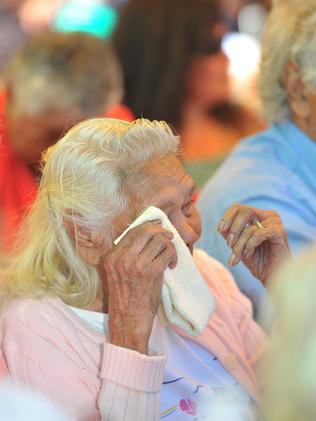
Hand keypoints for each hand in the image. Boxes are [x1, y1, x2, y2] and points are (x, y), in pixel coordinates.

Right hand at [103, 220, 176, 354]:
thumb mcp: (117, 273)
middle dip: (160, 231)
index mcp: (111, 257)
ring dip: (169, 245)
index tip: (158, 229)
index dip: (148, 226)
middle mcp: (122, 258)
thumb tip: (147, 236)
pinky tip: (172, 265)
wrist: (128, 321)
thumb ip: (126, 256)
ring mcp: (137, 264)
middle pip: (146, 230)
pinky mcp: (152, 272)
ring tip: (170, 256)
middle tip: (168, 238)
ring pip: (159, 239)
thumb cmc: (125, 298)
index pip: (131, 231)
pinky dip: (173, 256)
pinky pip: (168, 252)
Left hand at [218, 204, 289, 282]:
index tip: (220, 231)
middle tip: (229, 245)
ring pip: (249, 228)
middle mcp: (268, 216)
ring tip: (237, 256)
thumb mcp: (239, 247)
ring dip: (239, 244)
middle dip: (233, 229)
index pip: (238, 208)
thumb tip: (221, 228)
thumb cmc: (258, 262)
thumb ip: (230, 235)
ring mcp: (276, 223)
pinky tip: (248, 254)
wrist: (272, 277)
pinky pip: (258, 234)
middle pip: (244, 212)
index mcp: (259, 215)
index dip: (226, 218)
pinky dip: (249, 246)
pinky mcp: (280, 232)